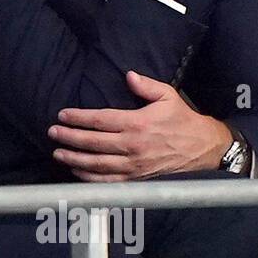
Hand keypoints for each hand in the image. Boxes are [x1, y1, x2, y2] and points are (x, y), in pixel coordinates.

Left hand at [50, 71, 232, 180]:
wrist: (205, 149)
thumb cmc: (183, 121)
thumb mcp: (168, 96)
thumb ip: (146, 85)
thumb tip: (128, 75)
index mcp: (138, 123)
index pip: (100, 120)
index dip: (78, 118)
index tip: (62, 115)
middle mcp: (133, 146)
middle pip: (93, 142)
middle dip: (69, 137)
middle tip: (52, 133)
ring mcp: (134, 165)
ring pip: (97, 164)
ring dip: (74, 159)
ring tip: (58, 153)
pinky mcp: (137, 179)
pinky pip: (108, 181)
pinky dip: (90, 179)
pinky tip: (77, 173)